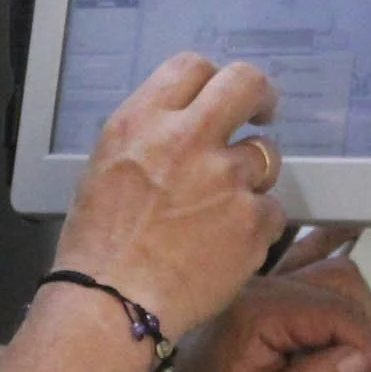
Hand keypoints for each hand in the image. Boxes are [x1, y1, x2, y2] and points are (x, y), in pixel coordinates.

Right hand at [56, 52, 286, 338]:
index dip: (213, 79)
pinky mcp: (252, 220)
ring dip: (251, 177)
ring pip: (265, 155)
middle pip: (245, 83)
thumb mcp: (105, 169)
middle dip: (260, 95)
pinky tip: (224, 247)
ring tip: (222, 212)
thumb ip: (148, 138)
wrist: (112, 304)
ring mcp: (226, 179)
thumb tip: (180, 126)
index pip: (193, 67)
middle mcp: (187, 140)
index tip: (223, 97)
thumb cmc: (99, 249)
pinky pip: (271, 210)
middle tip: (262, 111)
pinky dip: (254, 227)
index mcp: (143, 122)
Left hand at [143, 228, 370, 371]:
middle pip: (340, 284)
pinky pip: (306, 253)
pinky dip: (333, 250)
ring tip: (351, 361)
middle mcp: (263, 287)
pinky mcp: (265, 287)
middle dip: (365, 330)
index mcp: (259, 314)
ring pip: (331, 270)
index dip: (370, 343)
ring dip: (355, 310)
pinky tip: (352, 234)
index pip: (335, 314)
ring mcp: (264, 281)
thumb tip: (360, 358)